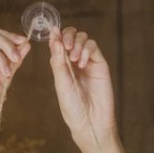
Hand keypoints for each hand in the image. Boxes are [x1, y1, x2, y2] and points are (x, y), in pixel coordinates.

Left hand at [49, 27, 116, 148]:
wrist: (90, 121)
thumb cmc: (73, 107)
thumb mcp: (61, 83)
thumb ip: (57, 61)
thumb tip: (53, 38)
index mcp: (61, 66)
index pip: (58, 43)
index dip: (55, 34)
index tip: (53, 31)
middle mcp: (74, 62)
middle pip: (71, 36)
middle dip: (67, 36)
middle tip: (66, 46)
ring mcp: (87, 62)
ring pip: (83, 38)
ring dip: (76, 43)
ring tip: (73, 59)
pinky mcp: (100, 64)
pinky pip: (93, 47)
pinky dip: (86, 50)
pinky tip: (81, 63)